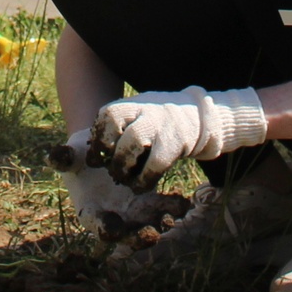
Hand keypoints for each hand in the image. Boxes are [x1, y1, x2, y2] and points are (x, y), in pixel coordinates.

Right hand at [53, 129, 174, 236]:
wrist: (100, 151)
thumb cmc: (79, 156)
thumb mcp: (70, 154)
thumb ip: (62, 158)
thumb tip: (52, 154)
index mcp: (91, 213)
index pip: (97, 227)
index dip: (104, 228)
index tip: (112, 228)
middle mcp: (113, 220)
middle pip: (127, 237)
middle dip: (139, 238)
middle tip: (151, 234)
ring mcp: (132, 214)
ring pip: (148, 227)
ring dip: (160, 225)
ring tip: (173, 217)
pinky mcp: (149, 205)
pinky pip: (162, 211)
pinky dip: (172, 209)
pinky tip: (182, 203)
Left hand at [92, 85, 267, 187]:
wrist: (198, 116)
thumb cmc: (159, 121)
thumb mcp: (138, 115)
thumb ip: (118, 130)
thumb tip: (93, 157)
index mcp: (133, 105)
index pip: (106, 115)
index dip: (98, 138)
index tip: (97, 157)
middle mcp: (145, 111)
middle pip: (115, 126)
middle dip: (108, 152)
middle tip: (111, 170)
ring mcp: (161, 125)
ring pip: (132, 142)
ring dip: (123, 166)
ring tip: (123, 179)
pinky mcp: (175, 143)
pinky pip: (154, 164)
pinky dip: (144, 179)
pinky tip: (140, 186)